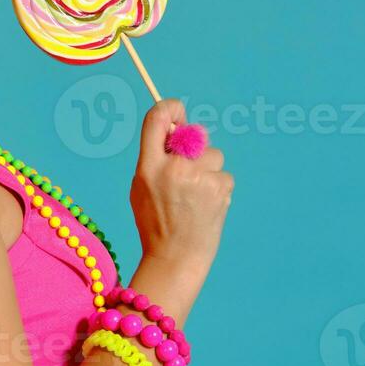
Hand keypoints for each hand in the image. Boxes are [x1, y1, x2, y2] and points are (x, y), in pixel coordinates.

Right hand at [128, 98, 232, 278]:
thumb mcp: (141, 187)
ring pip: (213, 155)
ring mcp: (199, 178)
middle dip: (193, 148)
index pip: (157, 119)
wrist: (176, 258)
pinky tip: (207, 205)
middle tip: (186, 174)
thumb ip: (154, 158)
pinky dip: (218, 187)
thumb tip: (175, 129)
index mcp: (148, 167)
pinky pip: (223, 174)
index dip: (170, 108)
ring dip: (208, 169)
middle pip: (192, 134)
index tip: (177, 112)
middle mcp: (173, 168)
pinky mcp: (220, 188)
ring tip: (196, 196)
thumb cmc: (156, 222)